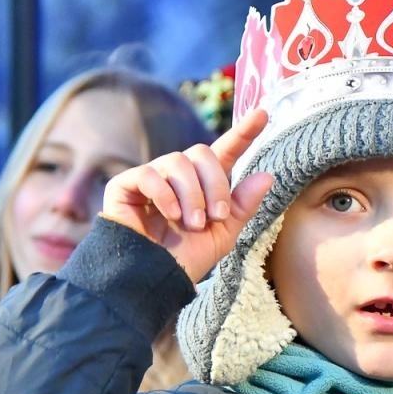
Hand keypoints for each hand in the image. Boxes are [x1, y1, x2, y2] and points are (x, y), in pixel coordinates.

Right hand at [101, 108, 274, 282]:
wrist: (152, 280)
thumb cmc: (185, 259)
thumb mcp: (224, 234)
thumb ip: (243, 204)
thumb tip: (268, 175)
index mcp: (203, 185)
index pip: (225, 151)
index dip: (243, 132)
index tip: (263, 113)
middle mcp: (177, 176)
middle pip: (201, 152)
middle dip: (214, 183)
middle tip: (214, 216)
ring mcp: (151, 178)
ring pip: (177, 161)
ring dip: (192, 194)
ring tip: (192, 223)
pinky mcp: (124, 186)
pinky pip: (149, 174)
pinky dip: (165, 195)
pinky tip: (170, 216)